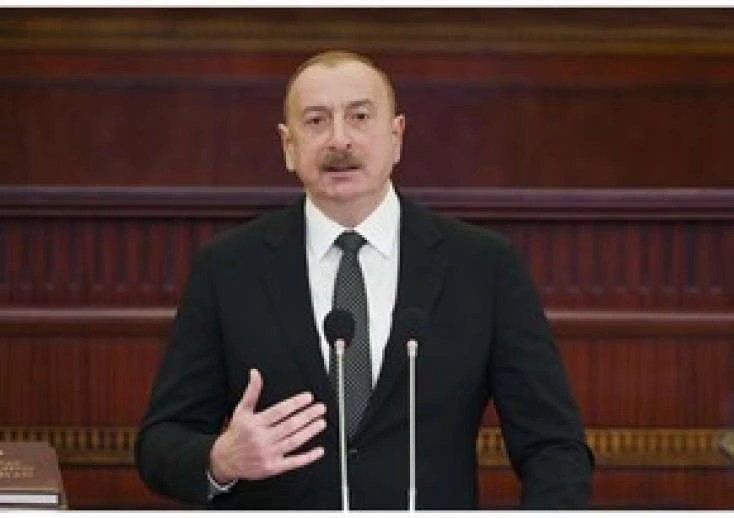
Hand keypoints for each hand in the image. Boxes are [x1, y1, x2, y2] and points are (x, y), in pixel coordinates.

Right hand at [209, 369, 326, 483]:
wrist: (225, 460)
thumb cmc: (236, 434)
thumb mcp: (241, 410)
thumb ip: (251, 391)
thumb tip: (255, 373)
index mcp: (255, 423)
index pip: (279, 411)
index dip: (295, 403)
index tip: (308, 397)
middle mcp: (262, 439)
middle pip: (290, 425)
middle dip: (307, 416)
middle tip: (320, 408)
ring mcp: (268, 454)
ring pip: (294, 441)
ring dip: (310, 432)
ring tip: (321, 422)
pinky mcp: (273, 467)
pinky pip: (293, 462)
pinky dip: (308, 457)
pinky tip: (319, 450)